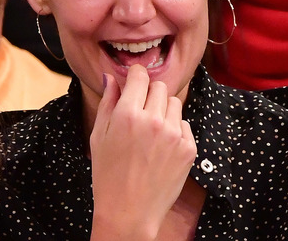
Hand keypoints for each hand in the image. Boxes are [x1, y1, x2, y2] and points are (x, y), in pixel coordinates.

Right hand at [89, 65, 196, 240]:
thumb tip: (110, 76)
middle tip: (139, 110)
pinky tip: (160, 147)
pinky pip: (184, 124)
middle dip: (149, 93)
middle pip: (159, 86)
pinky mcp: (188, 148)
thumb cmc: (107, 174)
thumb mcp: (98, 136)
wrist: (129, 211)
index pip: (139, 76)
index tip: (133, 80)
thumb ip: (107, 102)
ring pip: (174, 103)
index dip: (135, 76)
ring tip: (150, 131)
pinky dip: (174, 129)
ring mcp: (173, 135)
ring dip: (163, 110)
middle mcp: (152, 120)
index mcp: (127, 114)